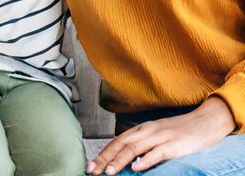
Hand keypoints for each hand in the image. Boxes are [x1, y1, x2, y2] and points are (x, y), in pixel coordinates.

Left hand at [85, 97, 235, 174]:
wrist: (203, 122)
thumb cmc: (179, 132)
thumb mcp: (156, 136)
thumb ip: (141, 145)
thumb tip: (125, 160)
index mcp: (141, 129)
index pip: (116, 141)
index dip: (102, 154)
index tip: (91, 166)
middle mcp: (146, 131)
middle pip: (121, 144)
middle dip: (105, 158)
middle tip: (92, 171)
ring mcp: (159, 137)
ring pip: (134, 148)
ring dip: (120, 161)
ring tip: (109, 172)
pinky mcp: (173, 145)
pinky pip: (156, 153)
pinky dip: (145, 160)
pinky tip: (137, 168)